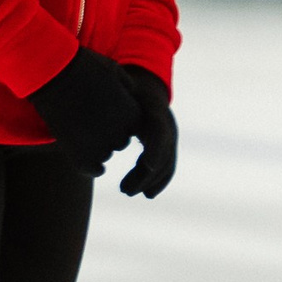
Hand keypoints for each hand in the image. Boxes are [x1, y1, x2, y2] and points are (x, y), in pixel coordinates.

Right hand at [26, 47, 139, 177]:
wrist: (55, 75)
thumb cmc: (85, 68)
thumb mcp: (115, 72)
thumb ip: (127, 87)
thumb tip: (132, 97)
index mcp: (133, 114)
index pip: (134, 126)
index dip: (121, 120)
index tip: (105, 113)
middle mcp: (121, 133)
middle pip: (121, 141)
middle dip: (109, 133)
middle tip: (90, 122)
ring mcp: (100, 146)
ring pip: (105, 154)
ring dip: (96, 147)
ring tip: (80, 131)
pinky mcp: (79, 156)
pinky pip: (92, 169)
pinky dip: (91, 166)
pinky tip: (84, 157)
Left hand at [119, 66, 177, 197]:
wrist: (146, 91)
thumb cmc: (125, 91)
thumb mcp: (122, 88)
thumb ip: (117, 91)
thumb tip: (114, 93)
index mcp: (156, 111)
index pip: (162, 132)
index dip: (157, 148)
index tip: (147, 164)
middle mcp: (167, 126)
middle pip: (165, 154)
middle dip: (148, 174)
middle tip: (124, 190)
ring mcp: (168, 139)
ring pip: (165, 165)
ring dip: (149, 181)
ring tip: (125, 191)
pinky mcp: (163, 149)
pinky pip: (164, 168)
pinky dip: (156, 182)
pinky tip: (146, 194)